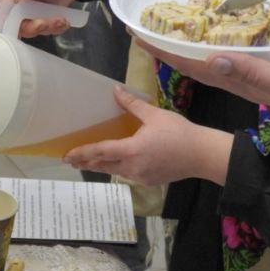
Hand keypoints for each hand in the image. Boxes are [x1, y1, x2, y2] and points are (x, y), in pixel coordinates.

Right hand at [0, 0, 108, 36]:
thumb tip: (16, 0)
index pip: (4, 6)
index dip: (5, 20)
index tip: (12, 29)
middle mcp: (25, 0)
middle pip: (18, 22)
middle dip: (30, 27)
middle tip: (44, 23)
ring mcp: (38, 8)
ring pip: (35, 28)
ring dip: (47, 28)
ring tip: (61, 20)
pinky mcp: (52, 13)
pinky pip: (50, 28)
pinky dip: (57, 28)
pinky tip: (65, 21)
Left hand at [64, 86, 231, 184]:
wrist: (202, 155)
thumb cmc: (180, 133)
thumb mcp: (155, 115)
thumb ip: (132, 105)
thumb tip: (116, 90)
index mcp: (132, 150)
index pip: (100, 151)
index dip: (82, 153)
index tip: (67, 155)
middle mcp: (132, 166)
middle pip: (103, 165)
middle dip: (85, 162)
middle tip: (70, 160)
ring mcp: (140, 176)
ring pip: (114, 170)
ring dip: (100, 166)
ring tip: (88, 162)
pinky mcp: (149, 180)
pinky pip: (128, 173)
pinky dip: (117, 167)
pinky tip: (116, 162)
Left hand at [135, 38, 269, 133]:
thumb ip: (250, 71)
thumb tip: (212, 59)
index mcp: (238, 80)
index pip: (191, 64)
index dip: (163, 51)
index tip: (137, 36)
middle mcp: (238, 77)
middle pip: (192, 60)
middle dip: (166, 45)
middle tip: (141, 26)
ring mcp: (250, 72)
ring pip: (208, 56)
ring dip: (185, 43)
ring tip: (165, 26)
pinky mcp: (264, 65)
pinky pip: (230, 52)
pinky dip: (214, 40)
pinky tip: (210, 32)